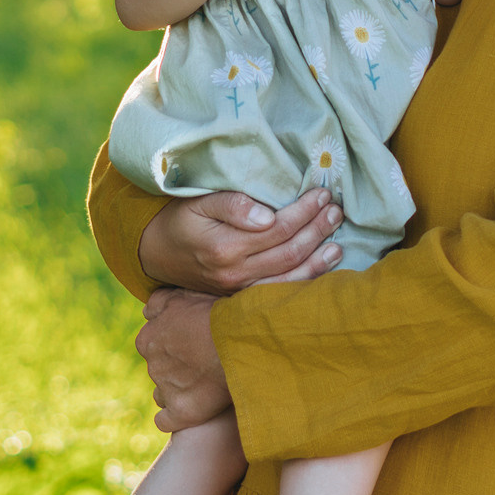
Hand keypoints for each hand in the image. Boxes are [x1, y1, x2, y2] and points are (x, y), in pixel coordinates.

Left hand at [136, 290, 230, 431]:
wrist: (239, 339)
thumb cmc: (216, 313)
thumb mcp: (183, 296)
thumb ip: (160, 302)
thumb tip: (146, 310)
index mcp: (148, 338)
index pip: (150, 346)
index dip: (171, 346)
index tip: (190, 346)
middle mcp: (152, 364)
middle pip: (159, 370)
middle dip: (175, 368)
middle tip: (202, 363)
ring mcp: (166, 389)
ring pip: (163, 394)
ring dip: (177, 391)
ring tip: (202, 386)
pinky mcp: (181, 412)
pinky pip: (166, 421)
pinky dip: (175, 417)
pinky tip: (192, 410)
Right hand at [138, 184, 344, 292]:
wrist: (156, 254)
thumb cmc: (181, 220)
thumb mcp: (198, 202)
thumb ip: (232, 205)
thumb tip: (268, 216)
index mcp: (226, 247)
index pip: (278, 229)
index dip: (304, 212)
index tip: (321, 195)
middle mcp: (235, 274)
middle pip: (289, 253)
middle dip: (317, 231)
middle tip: (336, 212)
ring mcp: (239, 291)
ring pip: (290, 280)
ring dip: (318, 261)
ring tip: (338, 242)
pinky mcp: (241, 299)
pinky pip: (280, 294)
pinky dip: (305, 282)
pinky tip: (321, 269)